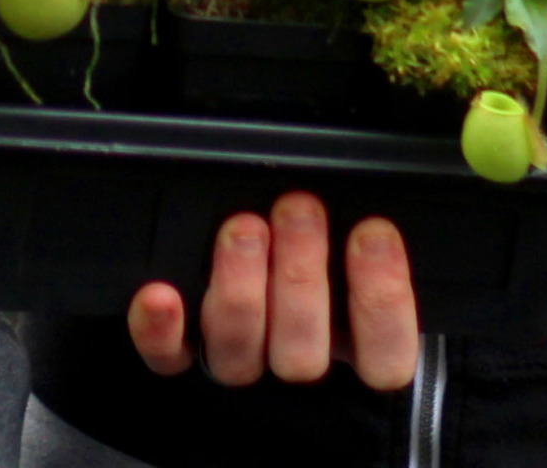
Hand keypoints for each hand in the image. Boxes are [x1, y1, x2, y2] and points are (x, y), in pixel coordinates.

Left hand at [125, 192, 417, 389]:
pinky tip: (161, 294)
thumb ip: (369, 223)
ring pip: (239, 356)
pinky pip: (168, 357)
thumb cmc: (323, 234)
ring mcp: (239, 356)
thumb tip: (382, 189)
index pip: (384, 357)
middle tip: (298, 208)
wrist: (252, 250)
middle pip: (302, 353)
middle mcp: (295, 354)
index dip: (383, 301)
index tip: (372, 232)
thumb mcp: (354, 228)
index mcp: (353, 338)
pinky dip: (161, 329)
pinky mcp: (183, 352)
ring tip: (244, 228)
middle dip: (301, 277)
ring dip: (241, 292)